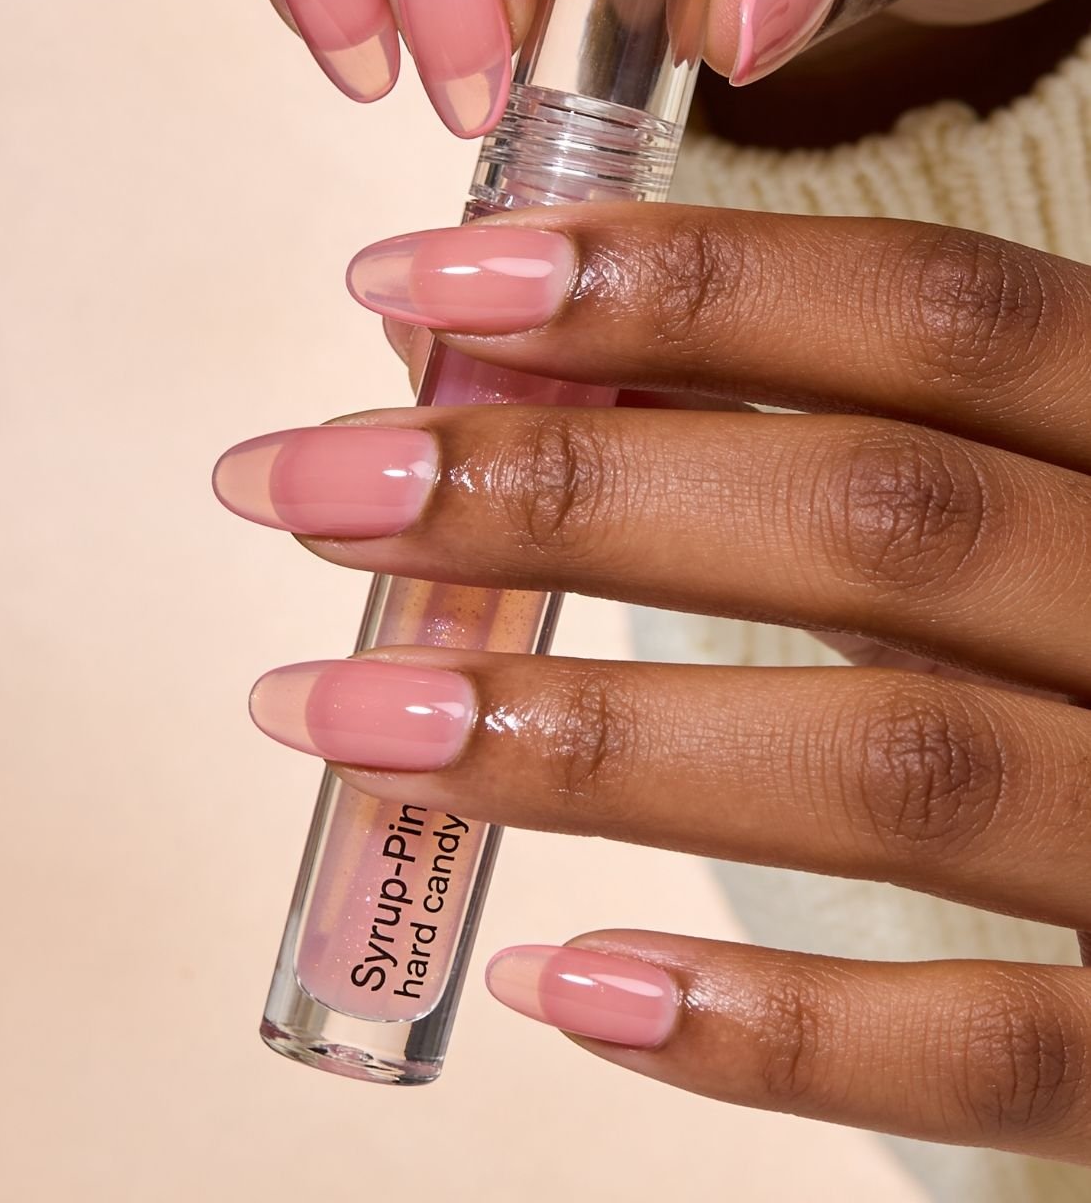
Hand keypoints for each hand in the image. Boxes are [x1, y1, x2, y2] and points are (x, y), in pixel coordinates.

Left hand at [215, 206, 1090, 1162]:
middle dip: (565, 488)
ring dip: (584, 734)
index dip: (672, 281)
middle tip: (310, 484)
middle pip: (880, 512)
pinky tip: (561, 981)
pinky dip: (760, 1024)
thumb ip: (813, 432)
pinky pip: (981, 1047)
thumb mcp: (1019, 500)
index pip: (929, 311)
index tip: (416, 281)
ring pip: (896, 765)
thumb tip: (471, 380)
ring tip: (339, 711)